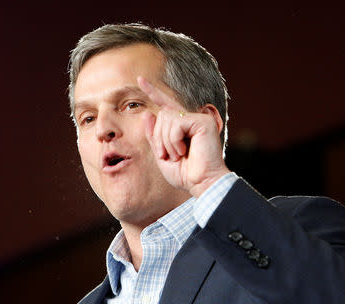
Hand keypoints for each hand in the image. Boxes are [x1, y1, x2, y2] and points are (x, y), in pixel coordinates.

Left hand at [137, 76, 230, 197]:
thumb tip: (148, 113)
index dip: (153, 92)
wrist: (202, 183)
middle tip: (169, 155)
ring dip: (166, 141)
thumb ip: (154, 135)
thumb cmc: (185, 173)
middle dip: (159, 138)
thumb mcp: (162, 154)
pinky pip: (177, 124)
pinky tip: (184, 150)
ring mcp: (199, 119)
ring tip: (178, 155)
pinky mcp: (204, 121)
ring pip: (167, 119)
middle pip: (162, 115)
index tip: (140, 79)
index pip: (165, 105)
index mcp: (182, 127)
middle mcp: (192, 120)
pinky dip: (174, 140)